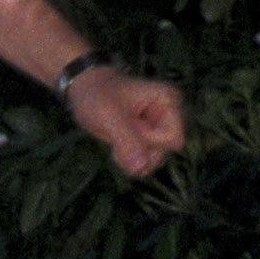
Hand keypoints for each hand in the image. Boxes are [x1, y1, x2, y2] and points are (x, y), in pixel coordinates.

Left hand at [67, 65, 185, 177]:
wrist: (87, 89)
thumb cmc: (97, 95)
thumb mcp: (108, 116)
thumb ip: (126, 141)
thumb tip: (140, 169)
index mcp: (169, 101)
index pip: (172, 139)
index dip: (148, 140)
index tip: (128, 124)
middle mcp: (171, 115)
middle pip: (165, 152)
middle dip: (137, 150)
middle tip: (116, 133)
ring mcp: (161, 127)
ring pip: (154, 160)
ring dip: (131, 156)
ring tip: (115, 137)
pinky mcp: (151, 137)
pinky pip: (144, 160)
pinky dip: (128, 157)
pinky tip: (117, 143)